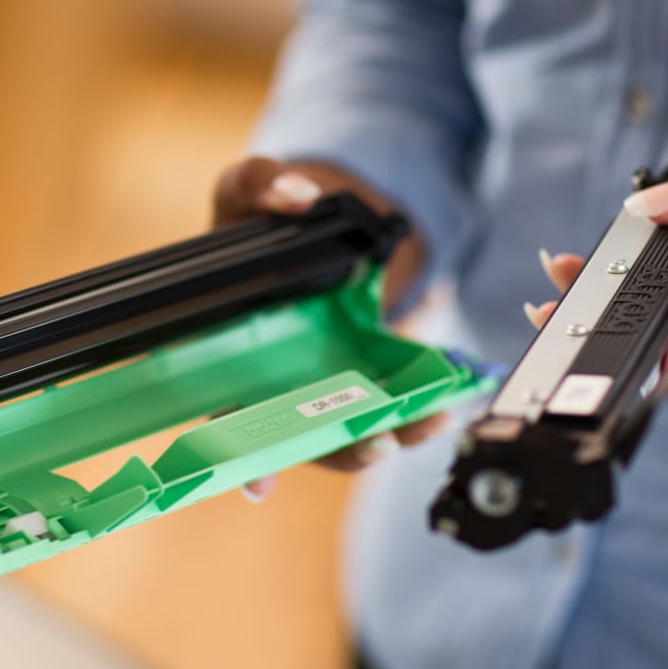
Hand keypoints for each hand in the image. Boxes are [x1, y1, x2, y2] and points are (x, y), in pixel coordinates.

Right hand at [211, 156, 445, 500]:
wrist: (305, 219)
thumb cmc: (253, 218)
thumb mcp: (245, 187)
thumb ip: (260, 183)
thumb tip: (295, 194)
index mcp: (225, 352)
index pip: (224, 412)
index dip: (237, 451)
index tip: (259, 485)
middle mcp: (270, 381)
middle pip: (299, 436)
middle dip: (338, 449)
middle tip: (375, 443)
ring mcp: (315, 384)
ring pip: (347, 431)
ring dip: (387, 436)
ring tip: (427, 423)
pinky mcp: (359, 375)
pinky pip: (384, 403)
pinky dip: (412, 410)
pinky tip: (443, 405)